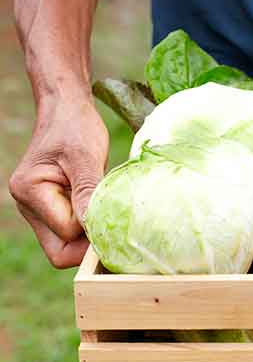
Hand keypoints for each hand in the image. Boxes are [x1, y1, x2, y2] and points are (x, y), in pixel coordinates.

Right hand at [9, 97, 108, 267]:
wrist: (66, 112)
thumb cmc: (76, 128)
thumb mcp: (86, 157)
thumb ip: (88, 192)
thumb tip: (93, 227)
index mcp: (29, 191)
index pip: (65, 233)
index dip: (92, 230)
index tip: (115, 216)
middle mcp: (27, 205)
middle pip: (58, 250)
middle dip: (87, 245)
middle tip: (115, 226)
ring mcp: (38, 209)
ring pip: (65, 244)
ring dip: (89, 235)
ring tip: (108, 212)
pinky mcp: (51, 208)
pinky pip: (70, 232)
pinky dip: (88, 227)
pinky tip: (102, 210)